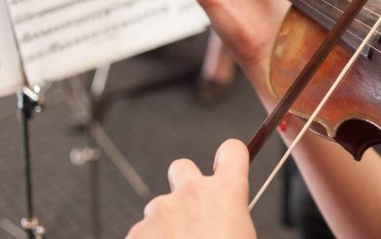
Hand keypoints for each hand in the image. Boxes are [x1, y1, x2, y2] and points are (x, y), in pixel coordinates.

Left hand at [127, 140, 255, 238]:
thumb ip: (233, 219)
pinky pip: (143, 233)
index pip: (232, 150)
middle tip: (192, 212)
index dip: (230, 157)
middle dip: (185, 184)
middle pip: (182, 167)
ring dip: (166, 224)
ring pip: (160, 207)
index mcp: (226, 193)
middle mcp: (191, 193)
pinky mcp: (136, 232)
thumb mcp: (244, 237)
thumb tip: (228, 223)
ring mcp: (160, 210)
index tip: (227, 165)